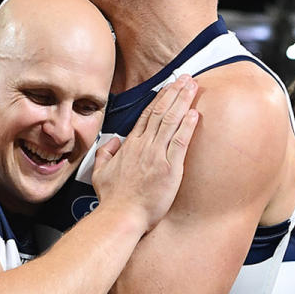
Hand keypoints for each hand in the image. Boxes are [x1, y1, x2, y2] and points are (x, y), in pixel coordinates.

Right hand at [92, 74, 198, 230]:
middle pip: (161, 112)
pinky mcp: (169, 168)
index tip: (168, 87)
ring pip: (171, 121)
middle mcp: (143, 146)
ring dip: (183, 101)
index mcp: (130, 146)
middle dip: (174, 93)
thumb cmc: (112, 199)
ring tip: (192, 86)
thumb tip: (113, 142)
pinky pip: (180, 141)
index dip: (159, 99)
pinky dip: (188, 125)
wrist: (121, 216)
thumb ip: (105, 154)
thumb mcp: (99, 172)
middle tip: (185, 78)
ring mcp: (156, 155)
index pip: (147, 116)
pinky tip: (195, 112)